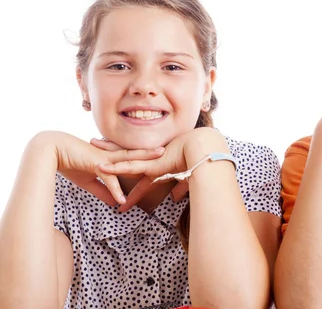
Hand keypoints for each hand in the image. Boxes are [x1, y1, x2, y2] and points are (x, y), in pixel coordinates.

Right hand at [49, 131, 163, 205]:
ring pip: (129, 161)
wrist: (53, 152)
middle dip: (154, 153)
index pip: (134, 158)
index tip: (164, 157)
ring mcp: (105, 160)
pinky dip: (115, 190)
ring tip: (160, 162)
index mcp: (113, 158)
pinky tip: (123, 200)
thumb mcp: (89, 181)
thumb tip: (117, 202)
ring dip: (144, 161)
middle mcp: (112, 156)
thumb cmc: (71, 163)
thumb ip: (104, 191)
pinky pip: (108, 180)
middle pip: (138, 154)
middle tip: (172, 150)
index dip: (148, 158)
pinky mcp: (95, 166)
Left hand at [96, 127, 228, 187]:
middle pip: (128, 157)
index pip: (142, 170)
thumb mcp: (189, 178)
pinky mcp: (150, 165)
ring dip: (108, 158)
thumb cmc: (201, 163)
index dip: (131, 170)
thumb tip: (175, 197)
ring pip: (124, 159)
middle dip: (113, 153)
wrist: (204, 152)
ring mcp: (150, 162)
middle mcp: (152, 161)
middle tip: (99, 147)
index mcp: (161, 164)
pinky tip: (101, 167)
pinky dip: (115, 168)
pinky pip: (129, 167)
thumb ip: (181, 188)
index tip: (123, 173)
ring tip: (93, 153)